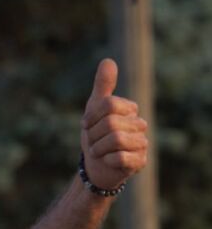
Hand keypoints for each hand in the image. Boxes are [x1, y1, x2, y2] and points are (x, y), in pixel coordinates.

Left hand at [80, 59, 147, 192]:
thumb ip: (103, 86)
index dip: (92, 116)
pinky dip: (107, 160)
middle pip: (111, 123)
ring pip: (117, 139)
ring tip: (98, 152)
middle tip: (92, 142)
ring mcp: (142, 144)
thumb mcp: (95, 109)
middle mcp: (140, 125)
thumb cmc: (96, 136)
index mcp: (130, 110)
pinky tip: (108, 161)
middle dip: (94, 135)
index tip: (86, 125)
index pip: (109, 104)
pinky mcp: (140, 162)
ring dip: (99, 148)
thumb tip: (108, 61)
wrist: (95, 168)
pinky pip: (121, 157)